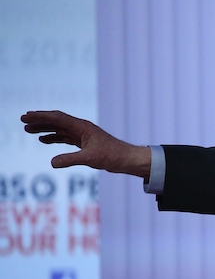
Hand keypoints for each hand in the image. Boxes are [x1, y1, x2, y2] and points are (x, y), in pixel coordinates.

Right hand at [21, 110, 151, 178]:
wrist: (127, 159)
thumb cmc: (113, 156)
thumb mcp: (90, 158)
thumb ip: (70, 160)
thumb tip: (52, 163)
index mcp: (83, 127)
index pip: (58, 118)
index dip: (41, 116)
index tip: (27, 116)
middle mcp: (82, 128)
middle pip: (56, 121)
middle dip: (39, 120)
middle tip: (23, 120)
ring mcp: (83, 136)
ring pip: (60, 129)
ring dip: (44, 129)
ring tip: (28, 130)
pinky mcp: (85, 144)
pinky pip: (65, 138)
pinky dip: (54, 138)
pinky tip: (44, 140)